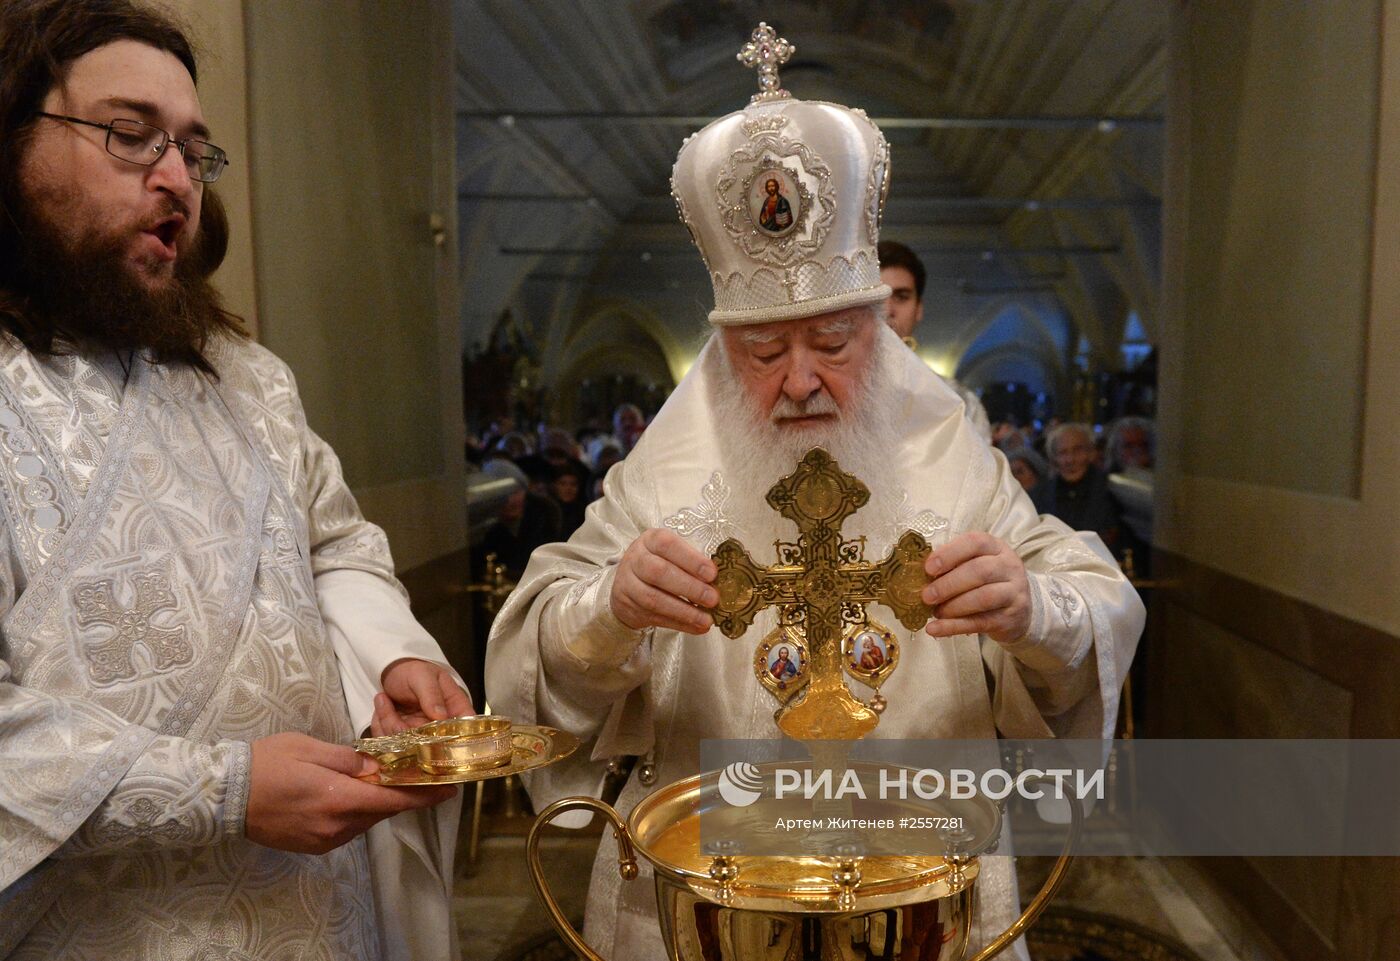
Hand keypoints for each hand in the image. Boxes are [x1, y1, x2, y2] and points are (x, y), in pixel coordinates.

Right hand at [246, 732, 456, 854]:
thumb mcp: (311, 748)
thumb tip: (379, 767)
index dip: (424, 796)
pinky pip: (345, 829)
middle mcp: (335, 826)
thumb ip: (350, 760)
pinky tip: (347, 794)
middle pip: (380, 812)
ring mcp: (323, 840)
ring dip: (374, 803)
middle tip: (414, 775)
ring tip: (376, 780)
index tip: (449, 790)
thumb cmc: (266, 763)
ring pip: (364, 821)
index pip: (393, 801)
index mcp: (338, 799)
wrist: (222, 796)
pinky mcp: (311, 846)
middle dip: (398, 794)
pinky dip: (354, 812)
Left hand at [371, 659, 473, 735]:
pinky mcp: (402, 738)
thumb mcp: (423, 676)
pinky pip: (390, 742)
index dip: (453, 739)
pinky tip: (381, 705)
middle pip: (429, 744)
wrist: (392, 673)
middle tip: (392, 709)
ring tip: (383, 698)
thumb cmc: (413, 671)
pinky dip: (380, 724)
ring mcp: (420, 735)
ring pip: (405, 745)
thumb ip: (431, 694)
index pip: (464, 729)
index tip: (431, 736)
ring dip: (387, 723)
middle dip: (405, 729)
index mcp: (455, 709)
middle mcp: (440, 727)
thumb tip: (440, 715)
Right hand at [610, 528, 717, 633]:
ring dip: (684, 611)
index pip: (668, 545)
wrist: (627, 582)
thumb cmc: (659, 563)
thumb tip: (720, 582)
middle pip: (659, 572)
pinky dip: (679, 624)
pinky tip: (697, 627)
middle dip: (690, 587)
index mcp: (650, 540)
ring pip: (654, 599)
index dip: (691, 560)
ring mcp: (628, 584)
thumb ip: (692, 564)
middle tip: (713, 599)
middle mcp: (636, 559)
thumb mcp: (672, 554)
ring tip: (706, 619)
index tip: (712, 574)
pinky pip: (655, 617)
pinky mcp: (628, 606)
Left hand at [922, 532, 1030, 643]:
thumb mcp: (977, 565)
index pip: (975, 542)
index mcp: (996, 547)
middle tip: (927, 595)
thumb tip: (919, 575)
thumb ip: (954, 565)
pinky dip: (954, 627)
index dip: (950, 554)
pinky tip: (935, 629)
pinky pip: (980, 622)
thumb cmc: (989, 582)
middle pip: (979, 571)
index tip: (928, 568)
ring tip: (935, 612)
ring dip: (953, 606)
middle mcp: (1009, 567)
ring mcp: (1013, 593)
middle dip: (948, 584)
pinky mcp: (1009, 619)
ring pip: (983, 598)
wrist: (1021, 611)